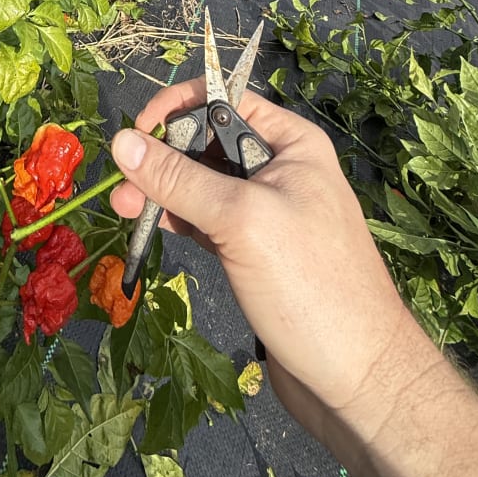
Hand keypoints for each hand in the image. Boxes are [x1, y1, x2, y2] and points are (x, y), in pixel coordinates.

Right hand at [109, 81, 426, 433]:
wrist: (356, 378)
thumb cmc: (309, 285)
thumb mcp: (240, 220)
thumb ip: (179, 179)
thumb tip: (120, 141)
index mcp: (291, 142)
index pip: (224, 99)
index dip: (177, 107)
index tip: (137, 133)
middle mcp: (279, 167)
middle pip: (205, 140)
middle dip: (161, 155)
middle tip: (122, 186)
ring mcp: (265, 210)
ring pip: (200, 182)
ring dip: (161, 190)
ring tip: (123, 210)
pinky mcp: (252, 249)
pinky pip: (205, 218)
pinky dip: (176, 218)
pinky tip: (149, 225)